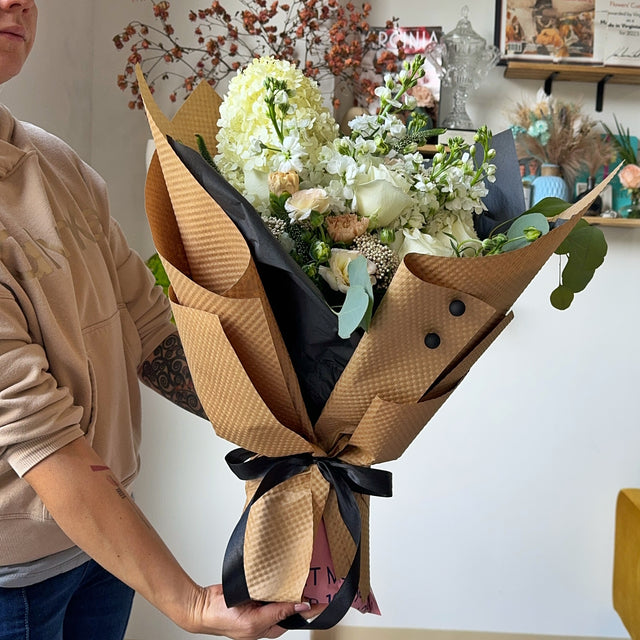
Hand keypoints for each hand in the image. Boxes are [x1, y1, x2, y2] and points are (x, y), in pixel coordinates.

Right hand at [182, 584, 320, 638]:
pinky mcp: (255, 588)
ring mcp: (262, 600)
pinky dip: (278, 575)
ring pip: (282, 589)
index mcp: (271, 626)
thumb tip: (301, 607)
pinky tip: (285, 569)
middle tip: (318, 581)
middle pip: (291, 602)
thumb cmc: (223, 620)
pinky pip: (270, 580)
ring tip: (306, 572)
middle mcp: (268, 613)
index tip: (326, 600)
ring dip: (291, 582)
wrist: (203, 605)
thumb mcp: (254, 621)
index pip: (297, 617)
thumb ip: (278, 612)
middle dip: (304, 592)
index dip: (312, 609)